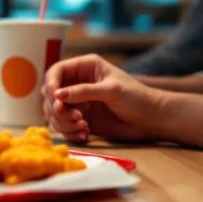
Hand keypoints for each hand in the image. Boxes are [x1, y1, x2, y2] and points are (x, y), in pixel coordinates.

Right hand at [42, 54, 163, 142]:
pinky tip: (85, 134)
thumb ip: (84, 91)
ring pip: (54, 112)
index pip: (56, 71)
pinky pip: (63, 126)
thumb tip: (58, 95)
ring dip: (64, 122)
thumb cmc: (137, 97)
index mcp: (84, 67)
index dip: (51, 84)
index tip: (55, 99)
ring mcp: (78, 102)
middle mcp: (77, 83)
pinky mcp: (80, 119)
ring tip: (83, 127)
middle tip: (76, 118)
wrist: (152, 120)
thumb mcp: (111, 90)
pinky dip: (70, 132)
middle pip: (50, 93)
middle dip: (57, 108)